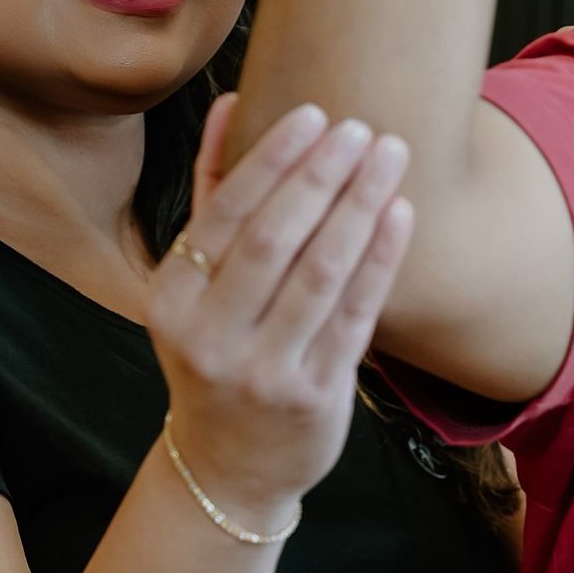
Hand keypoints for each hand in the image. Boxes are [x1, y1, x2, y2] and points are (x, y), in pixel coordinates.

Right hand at [147, 95, 412, 530]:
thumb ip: (211, 195)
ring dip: (359, 206)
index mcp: (173, 300)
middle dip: (322, 176)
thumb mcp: (194, 288)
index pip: (225, 214)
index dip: (272, 160)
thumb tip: (228, 103)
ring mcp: (262, 371)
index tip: (314, 114)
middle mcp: (210, 337)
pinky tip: (400, 214)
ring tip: (390, 156)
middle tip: (361, 129)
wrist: (227, 469)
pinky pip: (355, 315)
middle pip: (274, 239)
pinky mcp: (313, 396)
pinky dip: (379, 258)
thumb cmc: (218, 357)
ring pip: (320, 273)